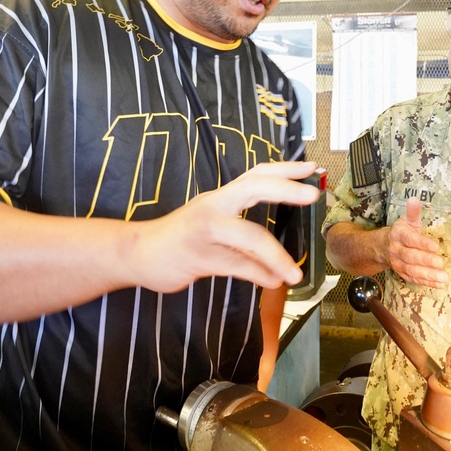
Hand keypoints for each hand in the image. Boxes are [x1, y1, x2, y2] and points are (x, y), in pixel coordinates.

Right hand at [128, 161, 319, 292]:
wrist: (137, 253)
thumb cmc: (181, 238)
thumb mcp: (213, 224)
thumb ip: (243, 232)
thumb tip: (277, 254)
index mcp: (220, 196)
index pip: (256, 174)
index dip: (284, 169)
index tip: (311, 168)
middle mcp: (213, 206)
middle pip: (253, 188)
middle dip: (284, 189)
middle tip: (313, 196)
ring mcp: (205, 230)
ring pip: (249, 235)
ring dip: (276, 256)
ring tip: (295, 275)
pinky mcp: (198, 256)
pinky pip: (236, 265)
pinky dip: (258, 275)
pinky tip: (272, 282)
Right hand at [387, 197, 447, 288]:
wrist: (382, 247)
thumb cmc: (401, 232)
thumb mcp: (406, 220)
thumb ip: (412, 211)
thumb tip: (415, 199)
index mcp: (398, 235)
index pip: (410, 240)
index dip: (422, 244)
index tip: (436, 247)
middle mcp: (396, 251)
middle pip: (411, 257)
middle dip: (426, 261)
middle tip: (441, 263)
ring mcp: (399, 264)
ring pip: (412, 271)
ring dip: (428, 275)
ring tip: (444, 277)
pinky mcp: (403, 274)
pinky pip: (414, 279)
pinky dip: (427, 283)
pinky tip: (439, 284)